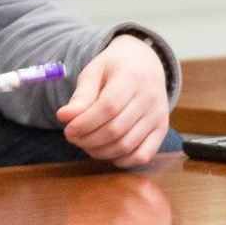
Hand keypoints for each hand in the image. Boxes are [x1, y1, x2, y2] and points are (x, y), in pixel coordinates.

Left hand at [56, 34, 170, 166]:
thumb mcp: (94, 72)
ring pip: (126, 146)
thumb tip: (63, 117)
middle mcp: (150, 98)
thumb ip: (81, 95)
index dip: (85, 123)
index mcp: (133, 77)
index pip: (108, 108)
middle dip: (87, 139)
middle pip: (115, 129)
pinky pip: (143, 156)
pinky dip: (122, 161)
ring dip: (100, 151)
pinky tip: (107, 151)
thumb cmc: (116, 67)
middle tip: (73, 137)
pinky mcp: (162, 130)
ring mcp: (158, 116)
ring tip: (86, 143)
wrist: (146, 62)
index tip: (68, 129)